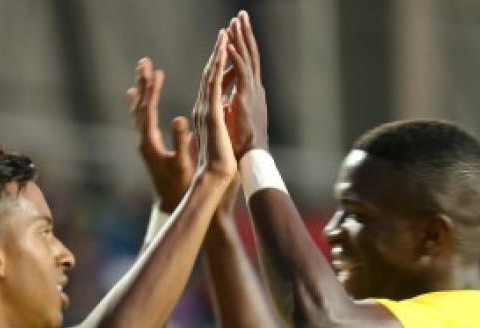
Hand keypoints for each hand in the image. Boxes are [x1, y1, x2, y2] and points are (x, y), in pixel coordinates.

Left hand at [128, 59, 193, 212]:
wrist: (169, 204)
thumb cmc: (179, 187)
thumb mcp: (183, 164)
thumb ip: (181, 142)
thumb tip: (180, 118)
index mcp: (150, 143)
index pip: (148, 111)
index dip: (152, 91)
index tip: (157, 72)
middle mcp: (143, 141)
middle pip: (140, 106)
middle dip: (143, 84)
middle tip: (144, 62)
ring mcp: (144, 143)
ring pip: (139, 111)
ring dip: (141, 90)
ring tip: (142, 71)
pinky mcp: (148, 146)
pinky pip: (142, 119)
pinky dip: (141, 104)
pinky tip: (138, 96)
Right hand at [191, 26, 237, 183]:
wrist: (217, 179)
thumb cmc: (221, 166)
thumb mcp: (222, 138)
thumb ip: (221, 124)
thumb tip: (225, 117)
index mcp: (206, 116)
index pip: (212, 86)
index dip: (217, 67)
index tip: (224, 52)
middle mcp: (203, 109)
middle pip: (210, 75)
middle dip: (216, 54)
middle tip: (223, 34)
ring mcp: (206, 110)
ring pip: (211, 74)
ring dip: (217, 53)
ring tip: (223, 34)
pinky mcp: (211, 113)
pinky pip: (214, 82)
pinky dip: (218, 64)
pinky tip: (223, 49)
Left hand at [223, 11, 268, 157]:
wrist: (250, 159)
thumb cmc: (243, 144)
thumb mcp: (235, 119)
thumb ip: (231, 106)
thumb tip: (226, 102)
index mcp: (248, 92)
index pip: (244, 63)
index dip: (240, 46)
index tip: (235, 30)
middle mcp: (252, 89)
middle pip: (248, 55)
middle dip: (243, 35)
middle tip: (240, 15)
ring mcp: (250, 93)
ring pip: (246, 60)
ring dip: (241, 40)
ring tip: (236, 21)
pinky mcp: (246, 100)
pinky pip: (241, 75)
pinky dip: (236, 60)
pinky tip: (230, 46)